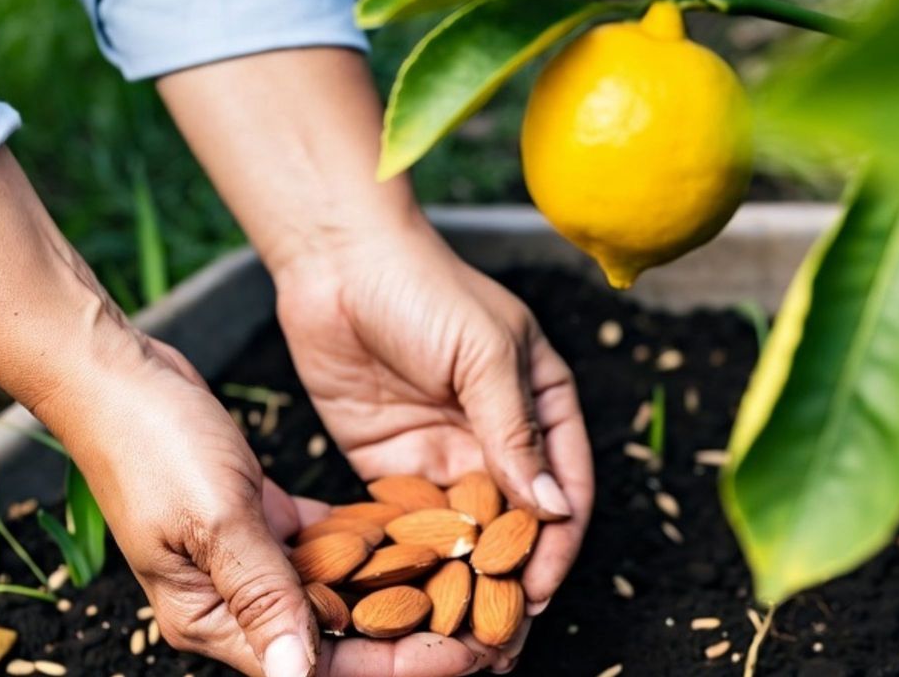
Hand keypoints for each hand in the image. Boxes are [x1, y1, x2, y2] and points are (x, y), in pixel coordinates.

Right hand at [35, 336, 479, 676]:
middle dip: (414, 636)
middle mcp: (236, 603)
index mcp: (212, 621)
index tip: (469, 649)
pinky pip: (331, 549)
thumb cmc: (151, 443)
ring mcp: (252, 563)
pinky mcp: (265, 524)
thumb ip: (262, 595)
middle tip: (490, 622)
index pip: (320, 668)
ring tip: (471, 585)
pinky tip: (427, 539)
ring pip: (342, 596)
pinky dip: (375, 548)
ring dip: (403, 594)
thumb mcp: (214, 519)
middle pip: (340, 641)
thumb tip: (298, 673)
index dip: (399, 665)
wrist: (117, 375)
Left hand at [274, 219, 594, 671]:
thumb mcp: (485, 353)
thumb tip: (553, 511)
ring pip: (464, 534)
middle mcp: (499, 437)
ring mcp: (445, 453)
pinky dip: (411, 561)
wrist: (335, 262)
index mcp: (542, 405)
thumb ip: (515, 432)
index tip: (540, 590)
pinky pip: (408, 524)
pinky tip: (406, 599)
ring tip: (455, 635)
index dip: (556, 544)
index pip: (563, 488)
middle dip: (511, 579)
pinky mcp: (391, 465)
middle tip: (498, 636)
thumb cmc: (424, 288)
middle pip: (516, 524)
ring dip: (462, 583)